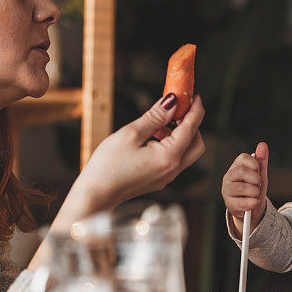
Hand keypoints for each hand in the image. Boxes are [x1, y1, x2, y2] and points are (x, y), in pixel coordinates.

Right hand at [49, 94, 203, 233]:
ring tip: (158, 123)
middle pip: (196, 143)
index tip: (194, 95)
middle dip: (191, 124)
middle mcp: (172, 170)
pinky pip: (174, 160)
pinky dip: (170, 145)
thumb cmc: (108, 166)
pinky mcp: (158, 180)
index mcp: (169, 157)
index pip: (191, 128)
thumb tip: (171, 101)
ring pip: (186, 152)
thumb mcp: (130, 134)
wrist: (95, 196)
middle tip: (178, 109)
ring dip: (179, 134)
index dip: (195, 108)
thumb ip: (155, 117)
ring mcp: (166, 177)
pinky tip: (152, 138)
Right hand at [222, 142, 268, 234]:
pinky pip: (241, 202)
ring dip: (254, 192)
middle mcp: (229, 176)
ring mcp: (227, 190)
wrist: (252, 209)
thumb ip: (261, 161)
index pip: (243, 158)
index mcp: (236, 167)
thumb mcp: (260, 175)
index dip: (254, 164)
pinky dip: (251, 203)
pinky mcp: (228, 203)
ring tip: (256, 195)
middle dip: (255, 178)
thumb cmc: (254, 189)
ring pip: (241, 187)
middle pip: (241, 171)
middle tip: (258, 184)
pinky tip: (254, 202)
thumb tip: (263, 145)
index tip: (259, 171)